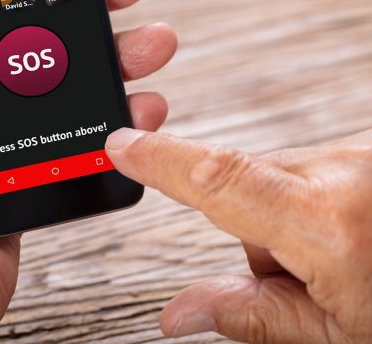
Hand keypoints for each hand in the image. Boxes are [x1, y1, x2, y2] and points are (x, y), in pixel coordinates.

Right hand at [105, 127, 371, 342]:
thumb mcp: (340, 341)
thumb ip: (251, 317)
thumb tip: (179, 314)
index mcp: (334, 225)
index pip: (219, 178)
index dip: (161, 159)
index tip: (121, 144)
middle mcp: (348, 172)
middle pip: (247, 187)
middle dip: (255, 235)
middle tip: (306, 284)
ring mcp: (361, 155)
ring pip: (281, 180)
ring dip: (289, 223)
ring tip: (342, 266)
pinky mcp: (367, 151)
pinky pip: (313, 170)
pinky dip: (314, 206)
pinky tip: (353, 238)